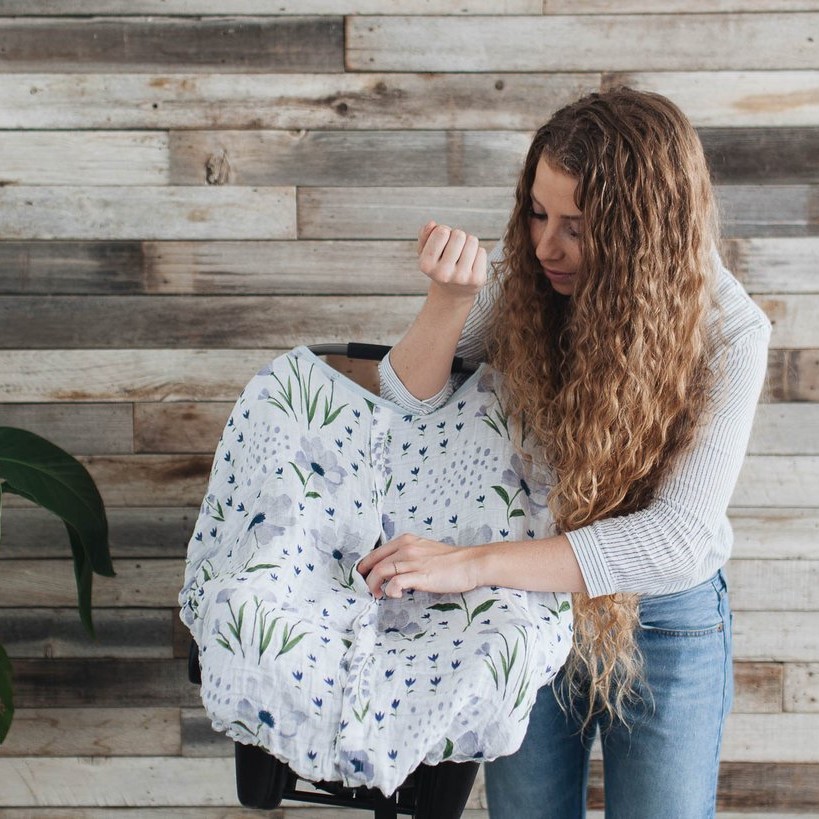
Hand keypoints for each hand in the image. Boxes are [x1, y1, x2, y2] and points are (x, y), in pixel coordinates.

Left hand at [357, 533, 481, 598]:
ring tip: (378, 595)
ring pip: (381, 571)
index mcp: (405, 541)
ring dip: (374, 586)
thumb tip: (392, 570)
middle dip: (366, 578)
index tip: (362, 577)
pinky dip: (390, 590)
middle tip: (368, 590)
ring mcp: (413, 561)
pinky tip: (396, 595)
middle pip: (375, 562)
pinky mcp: (420, 575)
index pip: (376, 552)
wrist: (470, 563)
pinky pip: (396, 583)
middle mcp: (406, 548)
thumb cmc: (449, 560)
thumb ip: (407, 556)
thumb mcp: (423, 550)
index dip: (365, 566)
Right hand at [417, 221, 486, 301]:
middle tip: (454, 249)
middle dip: (457, 237)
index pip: (442, 231)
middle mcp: (442, 274)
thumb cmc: (439, 265)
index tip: (442, 243)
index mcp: (426, 265)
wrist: (453, 292)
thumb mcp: (426, 251)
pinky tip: (471, 264)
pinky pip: (482, 252)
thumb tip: (432, 224)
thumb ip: (424, 235)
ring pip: (472, 241)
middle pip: (459, 235)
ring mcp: (461, 278)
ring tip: (462, 255)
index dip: (444, 232)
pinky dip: (477, 253)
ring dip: (468, 243)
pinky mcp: (476, 280)